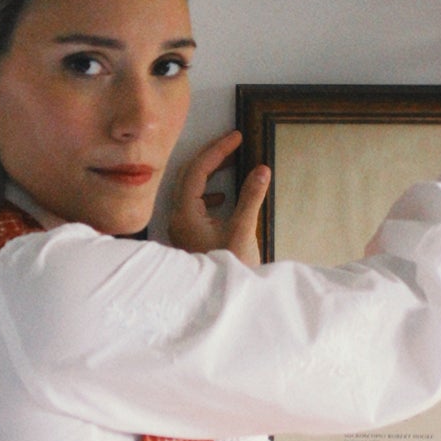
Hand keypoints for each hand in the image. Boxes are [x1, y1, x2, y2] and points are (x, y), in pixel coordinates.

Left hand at [167, 129, 271, 264]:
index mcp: (185, 214)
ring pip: (191, 189)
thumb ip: (251, 198)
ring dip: (210, 173)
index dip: (217, 150)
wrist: (221, 303)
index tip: (237, 137)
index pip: (197, 170)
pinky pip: (195, 204)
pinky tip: (224, 197)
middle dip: (211, 156)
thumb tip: (261, 169)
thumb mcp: (243, 231)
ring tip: (231, 162)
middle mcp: (179, 219)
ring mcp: (183, 228)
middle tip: (233, 143)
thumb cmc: (230, 270)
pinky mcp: (191, 237)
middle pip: (189, 175)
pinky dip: (209, 192)